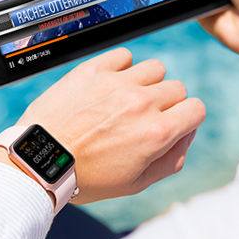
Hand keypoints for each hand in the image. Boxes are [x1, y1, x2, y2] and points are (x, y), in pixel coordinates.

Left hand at [8, 48, 204, 204]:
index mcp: (156, 132)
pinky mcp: (94, 70)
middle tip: (141, 119)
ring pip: (155, 69)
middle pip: (177, 88)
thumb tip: (185, 136)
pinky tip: (109, 85)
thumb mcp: (136, 183)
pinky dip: (122, 67)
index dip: (186, 119)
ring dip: (146, 83)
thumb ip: (171, 160)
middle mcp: (141, 103)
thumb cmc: (85, 176)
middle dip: (166, 104)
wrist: (41, 160)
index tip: (171, 124)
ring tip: (126, 99)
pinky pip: (124, 55)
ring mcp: (117, 83)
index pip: (196, 109)